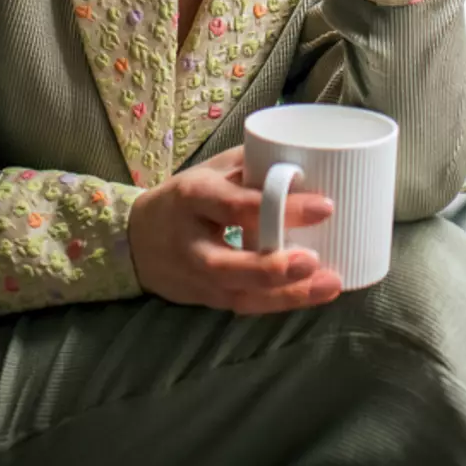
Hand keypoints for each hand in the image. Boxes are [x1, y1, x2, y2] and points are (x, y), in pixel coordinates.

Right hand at [126, 148, 342, 313]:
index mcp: (193, 197)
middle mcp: (191, 243)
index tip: (324, 206)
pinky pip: (246, 305)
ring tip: (329, 284)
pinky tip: (315, 293)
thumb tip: (307, 160)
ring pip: (239, 294)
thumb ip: (253, 165)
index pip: (235, 206)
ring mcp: (196, 278)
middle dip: (272, 266)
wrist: (136, 240)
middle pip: (227, 264)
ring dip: (286, 294)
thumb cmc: (185, 198)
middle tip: (314, 260)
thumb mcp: (211, 171)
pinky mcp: (207, 300)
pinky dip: (281, 302)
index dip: (278, 208)